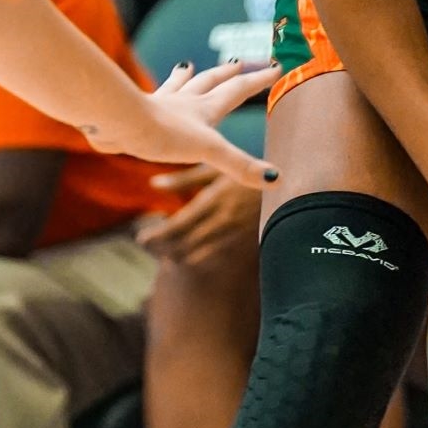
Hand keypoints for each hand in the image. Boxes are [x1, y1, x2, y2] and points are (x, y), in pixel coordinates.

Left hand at [88, 59, 279, 189]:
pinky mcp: (139, 113)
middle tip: (237, 62)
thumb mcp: (210, 150)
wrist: (121, 123)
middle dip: (226, 73)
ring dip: (184, 76)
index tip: (276, 66)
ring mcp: (160, 105)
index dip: (259, 79)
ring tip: (186, 65)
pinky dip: (153, 96)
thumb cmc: (164, 134)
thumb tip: (276, 179)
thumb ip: (241, 164)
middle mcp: (184, 102)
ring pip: (177, 85)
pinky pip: (148, 101)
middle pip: (210, 81)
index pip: (238, 89)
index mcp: (205, 109)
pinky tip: (149, 96)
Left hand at [137, 163, 261, 272]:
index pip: (180, 225)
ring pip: (198, 254)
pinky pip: (214, 255)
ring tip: (163, 256)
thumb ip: (184, 180)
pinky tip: (187, 257)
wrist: (285, 185)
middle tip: (147, 246)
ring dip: (178, 255)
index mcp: (215, 200)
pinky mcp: (242, 241)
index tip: (141, 238)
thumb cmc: (241, 172)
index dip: (159, 235)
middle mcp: (224, 220)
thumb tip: (154, 185)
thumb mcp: (214, 170)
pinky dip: (196, 257)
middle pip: (186, 243)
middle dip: (164, 248)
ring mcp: (234, 234)